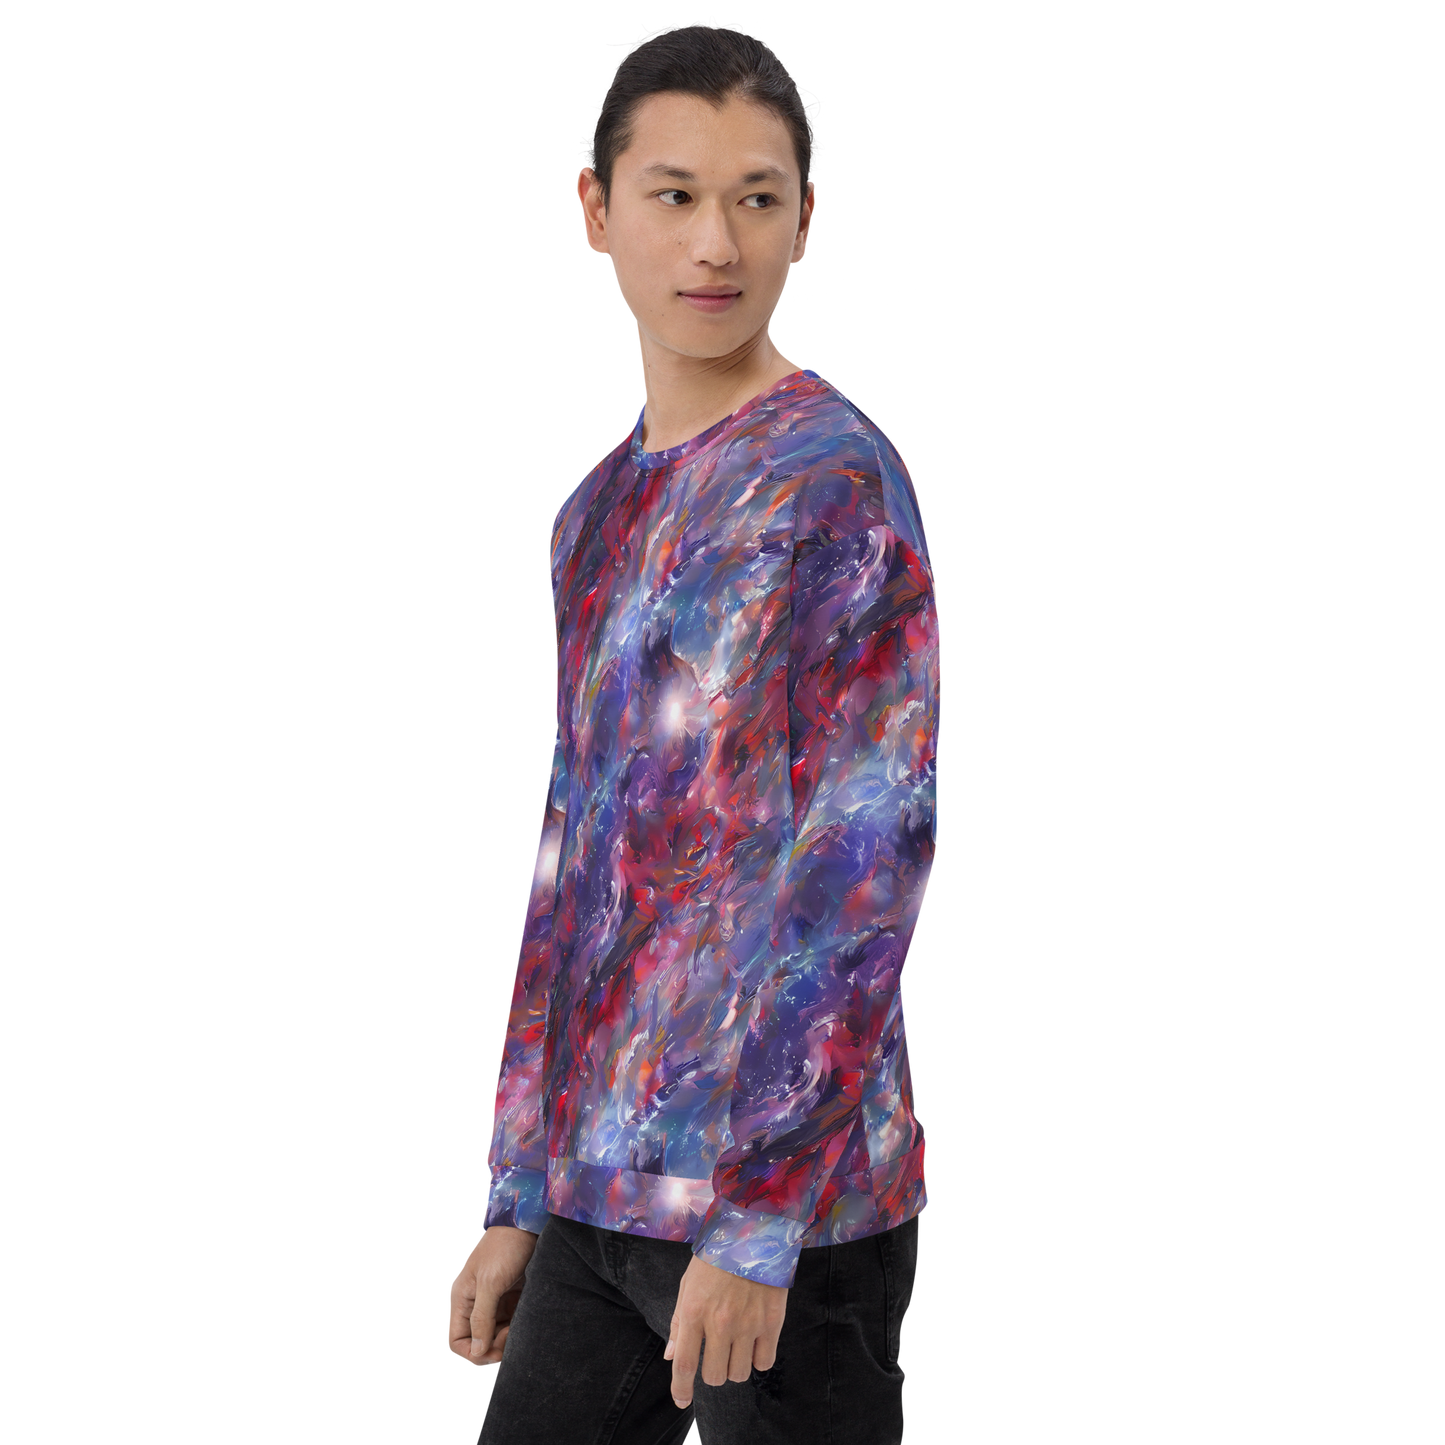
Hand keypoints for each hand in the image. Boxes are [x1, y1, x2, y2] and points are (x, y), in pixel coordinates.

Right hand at [446, 1225, 538, 1368]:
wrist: (527, 1223)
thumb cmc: (505, 1247)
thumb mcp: (491, 1282)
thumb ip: (481, 1317)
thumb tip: (477, 1351)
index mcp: (459, 1298)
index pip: (455, 1341)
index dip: (471, 1354)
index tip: (494, 1354)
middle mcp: (471, 1302)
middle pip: (474, 1341)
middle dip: (490, 1347)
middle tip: (511, 1339)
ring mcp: (489, 1300)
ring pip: (491, 1335)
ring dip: (504, 1339)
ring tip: (519, 1328)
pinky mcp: (507, 1297)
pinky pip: (506, 1323)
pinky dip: (514, 1328)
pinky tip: (524, 1322)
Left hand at [664, 1251, 788, 1409]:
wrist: (754, 1230)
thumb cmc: (716, 1256)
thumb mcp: (688, 1284)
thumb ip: (679, 1322)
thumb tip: (670, 1355)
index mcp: (694, 1311)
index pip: (684, 1365)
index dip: (680, 1389)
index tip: (682, 1400)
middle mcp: (720, 1322)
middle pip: (714, 1376)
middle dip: (712, 1371)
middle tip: (716, 1353)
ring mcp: (748, 1324)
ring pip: (739, 1374)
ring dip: (735, 1366)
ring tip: (736, 1345)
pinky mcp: (772, 1322)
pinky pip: (764, 1362)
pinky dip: (758, 1359)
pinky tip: (755, 1342)